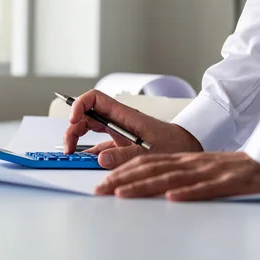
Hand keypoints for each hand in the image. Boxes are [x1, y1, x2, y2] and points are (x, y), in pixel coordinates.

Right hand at [63, 89, 201, 167]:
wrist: (189, 148)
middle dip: (73, 128)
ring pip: (90, 128)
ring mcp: (119, 131)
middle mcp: (118, 120)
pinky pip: (98, 144)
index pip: (95, 99)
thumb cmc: (175, 145)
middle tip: (69, 148)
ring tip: (71, 154)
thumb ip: (124, 155)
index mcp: (124, 115)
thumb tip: (100, 158)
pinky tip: (84, 161)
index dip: (80, 105)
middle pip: (87, 115)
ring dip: (78, 139)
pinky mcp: (121, 144)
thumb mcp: (150, 152)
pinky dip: (89, 152)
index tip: (73, 120)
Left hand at [94, 152, 259, 199]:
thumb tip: (149, 189)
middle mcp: (189, 163)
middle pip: (151, 169)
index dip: (122, 172)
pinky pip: (205, 188)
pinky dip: (187, 193)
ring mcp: (206, 171)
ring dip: (144, 186)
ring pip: (171, 177)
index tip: (102, 184)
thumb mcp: (197, 169)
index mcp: (181, 160)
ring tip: (122, 194)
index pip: (145, 163)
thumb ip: (174, 175)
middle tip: (100, 190)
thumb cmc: (229, 170)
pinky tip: (172, 199)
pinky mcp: (226, 181)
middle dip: (123, 179)